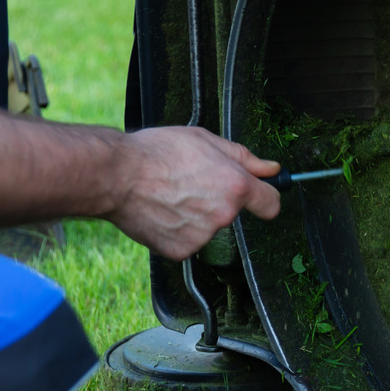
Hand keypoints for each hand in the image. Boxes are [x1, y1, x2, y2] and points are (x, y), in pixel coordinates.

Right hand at [107, 126, 281, 260]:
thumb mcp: (206, 140)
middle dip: (217, 199)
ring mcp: (202, 236)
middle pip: (232, 212)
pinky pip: (186, 240)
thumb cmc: (158, 151)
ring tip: (169, 194)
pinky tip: (160, 211)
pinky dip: (176, 229)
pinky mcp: (181, 251)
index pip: (271, 204)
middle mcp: (224, 215)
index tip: (259, 195)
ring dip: (195, 215)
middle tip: (189, 181)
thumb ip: (244, 158)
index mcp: (236, 187)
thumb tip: (272, 170)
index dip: (265, 197)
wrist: (117, 175)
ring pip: (207, 226)